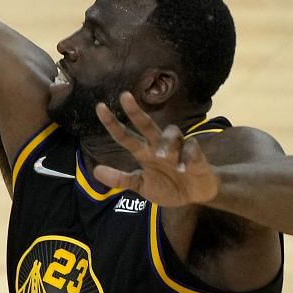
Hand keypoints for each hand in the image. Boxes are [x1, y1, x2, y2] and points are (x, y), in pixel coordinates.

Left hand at [91, 92, 221, 206]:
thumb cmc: (167, 187)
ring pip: (171, 133)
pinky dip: (187, 157)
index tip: (100, 107)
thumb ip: (121, 180)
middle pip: (146, 124)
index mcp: (144, 153)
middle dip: (135, 111)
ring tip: (161, 155)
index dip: (112, 123)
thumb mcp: (141, 186)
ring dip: (165, 142)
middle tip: (124, 97)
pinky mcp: (196, 156)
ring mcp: (178, 149)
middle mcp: (159, 146)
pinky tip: (183, 168)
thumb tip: (95, 171)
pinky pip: (192, 149)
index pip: (125, 136)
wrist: (195, 195)